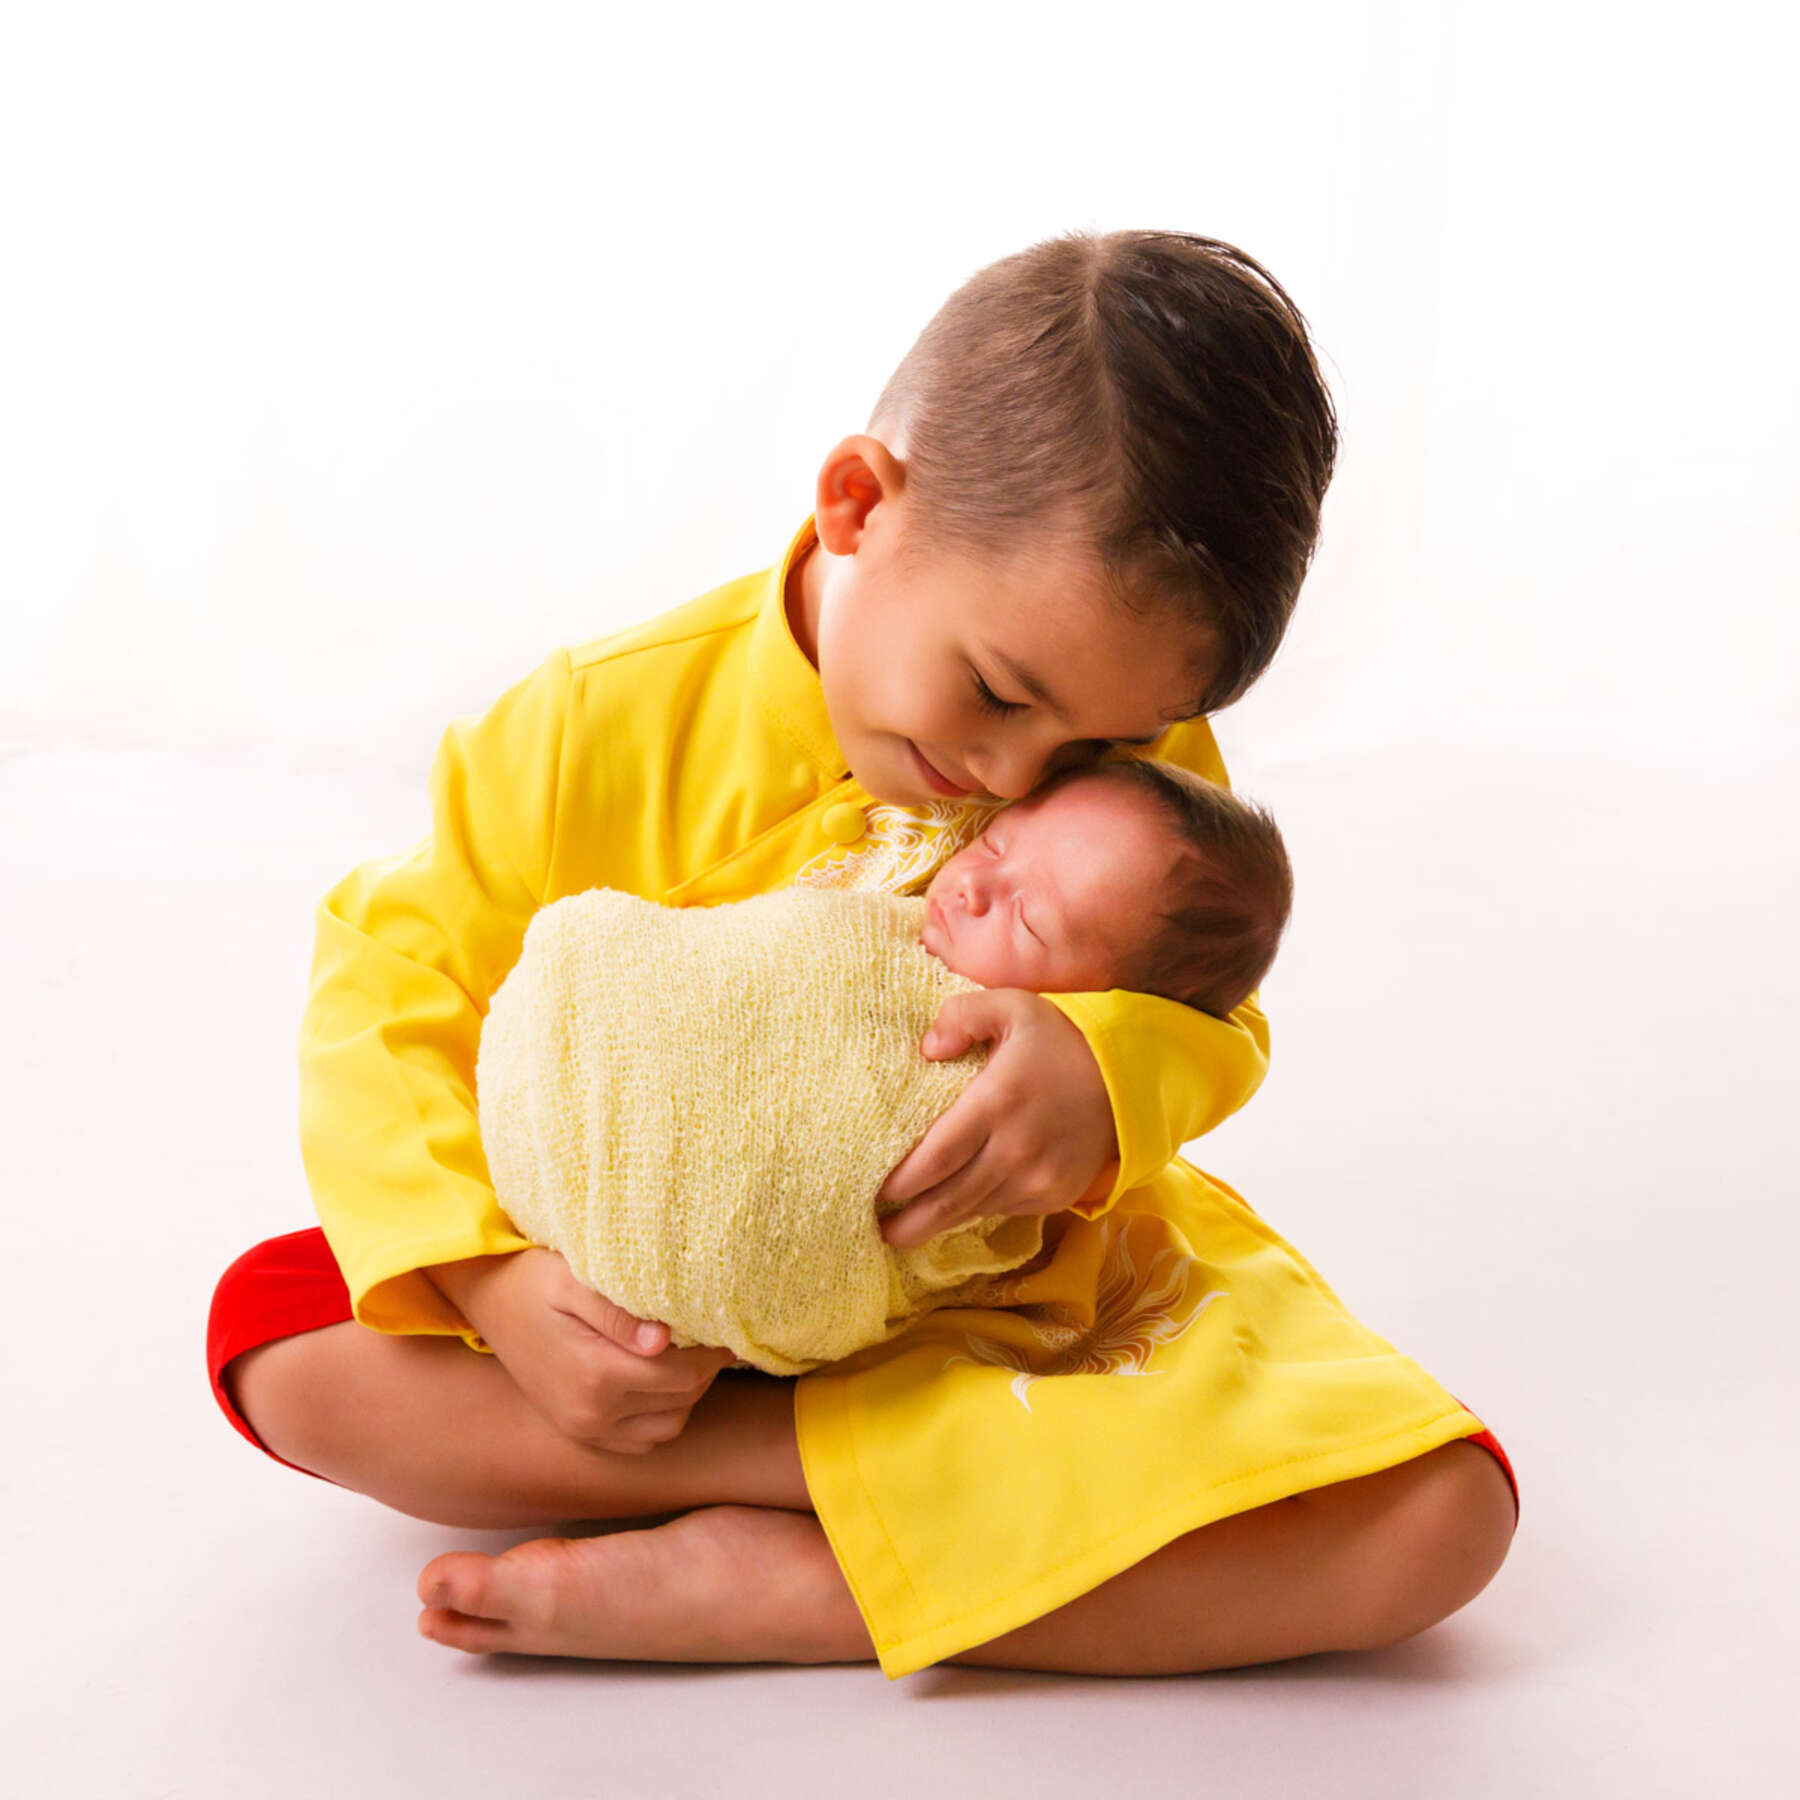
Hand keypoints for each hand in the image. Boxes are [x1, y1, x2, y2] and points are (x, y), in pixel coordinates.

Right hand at [427, 1247, 735, 1454]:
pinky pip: (641, 1441)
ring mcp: (583, 1428)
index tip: (728, 1325)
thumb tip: (665, 1340)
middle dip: (705, 1369)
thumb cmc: (533, 1278)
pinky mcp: (578, 1430)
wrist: (486, 1297)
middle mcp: (590, 1413)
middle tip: (714, 1334)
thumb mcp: (573, 1279)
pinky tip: (661, 1379)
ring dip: (687, 1395)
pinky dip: (661, 1415)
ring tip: (689, 1354)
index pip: (682, 1373)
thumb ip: (619, 1312)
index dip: (714, 1351)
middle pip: (680, 1401)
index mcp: (595, 1374)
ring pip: (667, 1426)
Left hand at [875, 989, 1120, 1247]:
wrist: (1131, 1078)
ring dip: (939, 1221)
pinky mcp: (1056, 1195)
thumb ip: (962, 1016)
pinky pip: (1005, 1209)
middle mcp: (1016, 1149)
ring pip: (975, 1211)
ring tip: (907, 1228)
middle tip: (879, 1232)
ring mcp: (1039, 1178)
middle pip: (949, 1199)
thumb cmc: (1062, 1038)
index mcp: (998, 1102)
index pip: (936, 1157)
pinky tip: (956, 1208)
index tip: (875, 1191)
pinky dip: (977, 1210)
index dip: (902, 1183)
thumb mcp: (1013, 1006)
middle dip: (910, 1222)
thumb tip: (927, 1047)